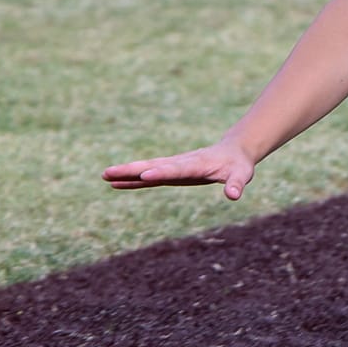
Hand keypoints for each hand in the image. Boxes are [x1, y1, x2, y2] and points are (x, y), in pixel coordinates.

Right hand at [103, 141, 255, 200]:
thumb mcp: (242, 175)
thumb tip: (233, 195)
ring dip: (126, 173)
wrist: (233, 151)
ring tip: (104, 176)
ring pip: (146, 169)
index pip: (177, 169)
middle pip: (153, 166)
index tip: (144, 174)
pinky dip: (133, 179)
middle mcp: (181, 164)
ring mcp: (174, 167)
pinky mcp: (171, 172)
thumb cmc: (238, 165)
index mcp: (197, 164)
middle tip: (108, 172)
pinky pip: (148, 176)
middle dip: (131, 169)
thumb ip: (236, 184)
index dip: (162, 171)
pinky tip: (116, 183)